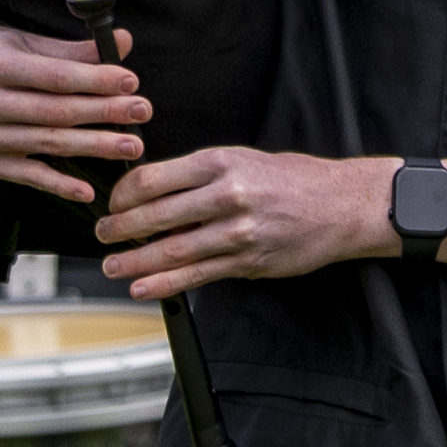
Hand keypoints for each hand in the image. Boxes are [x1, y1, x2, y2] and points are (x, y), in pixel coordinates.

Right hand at [0, 16, 151, 201]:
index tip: (131, 82)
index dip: (96, 80)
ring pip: (49, 143)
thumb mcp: (30, 42)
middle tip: (142, 112)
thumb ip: (75, 50)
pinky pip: (29, 177)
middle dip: (104, 112)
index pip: (55, 77)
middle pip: (56, 111)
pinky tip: (88, 191)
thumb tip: (124, 42)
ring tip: (131, 145)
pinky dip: (59, 185)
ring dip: (94, 146)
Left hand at [94, 145, 391, 298]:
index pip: (154, 179)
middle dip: (120, 229)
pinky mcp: (249, 262)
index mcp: (220, 162)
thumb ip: (199, 175)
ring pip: (172, 251)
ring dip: (134, 261)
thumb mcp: (244, 159)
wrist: (343, 205)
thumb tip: (152, 192)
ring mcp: (238, 232)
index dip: (123, 195)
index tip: (113, 204)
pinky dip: (164, 284)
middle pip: (156, 215)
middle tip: (103, 235)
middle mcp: (227, 195)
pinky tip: (142, 286)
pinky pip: (197, 275)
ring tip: (112, 266)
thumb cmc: (292, 179)